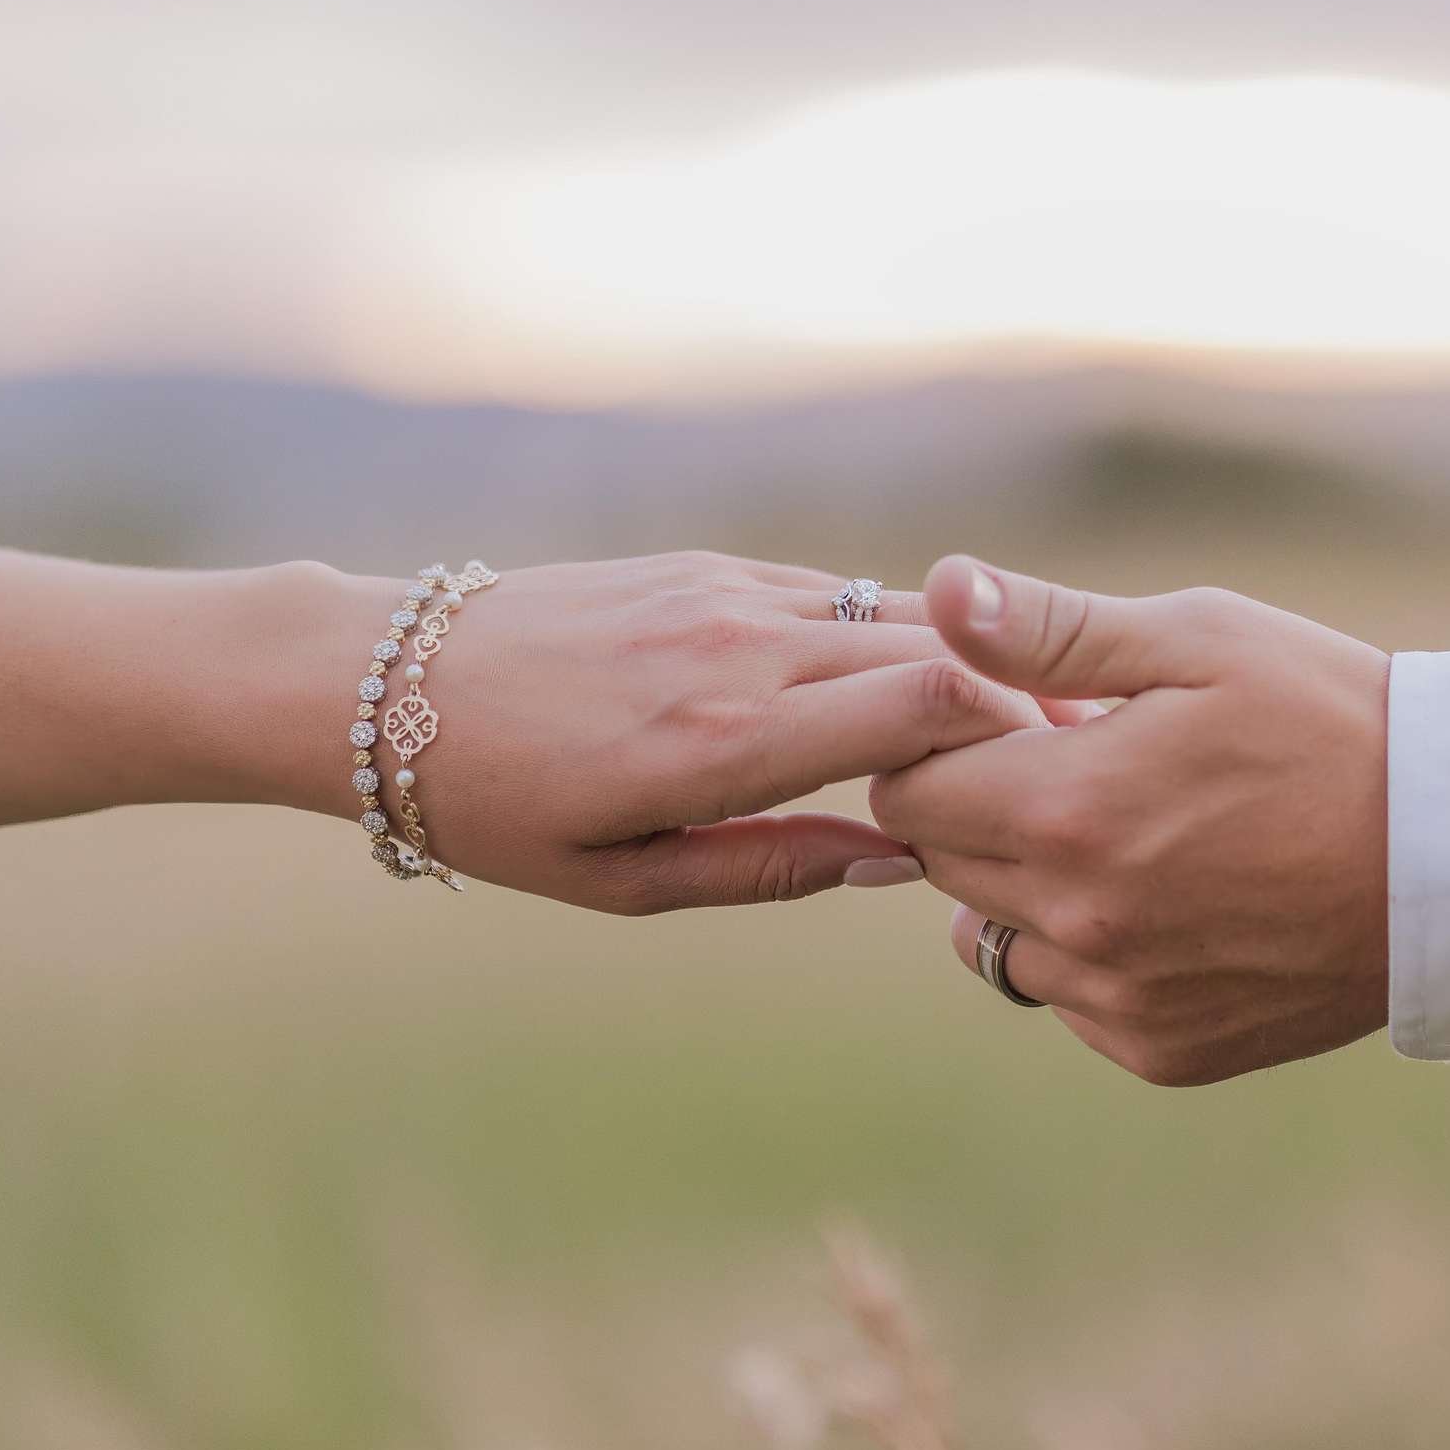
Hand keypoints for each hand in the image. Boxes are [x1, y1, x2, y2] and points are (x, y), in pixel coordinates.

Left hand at [278, 552, 1047, 911]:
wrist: (384, 685)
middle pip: (937, 654)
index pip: (931, 708)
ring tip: (1003, 727)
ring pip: (893, 617)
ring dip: (957, 668)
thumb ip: (770, 868)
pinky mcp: (706, 567)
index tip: (1051, 785)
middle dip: (1014, 707)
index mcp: (726, 743)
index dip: (1016, 740)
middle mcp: (740, 652)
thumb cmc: (497, 807)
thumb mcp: (624, 882)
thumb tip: (896, 862)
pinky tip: (903, 684)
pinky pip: (830, 596)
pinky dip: (884, 639)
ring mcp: (724, 594)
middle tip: (1064, 762)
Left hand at [868, 557, 1390, 1084]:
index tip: (1016, 718)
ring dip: (1028, 888)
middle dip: (985, 808)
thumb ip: (1052, 628)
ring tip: (1129, 835)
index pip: (907, 787)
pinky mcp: (1161, 1049)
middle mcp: (1077, 921)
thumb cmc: (1332, 720)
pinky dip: (1092, 954)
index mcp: (1067, 810)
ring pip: (995, 939)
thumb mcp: (1199, 641)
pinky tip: (1171, 902)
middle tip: (1086, 765)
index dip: (947, 743)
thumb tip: (944, 586)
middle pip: (944, 862)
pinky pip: (1070, 999)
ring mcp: (1119, 996)